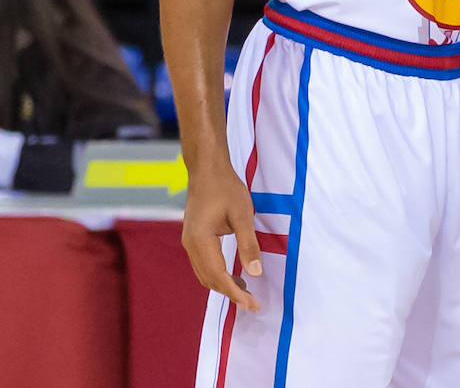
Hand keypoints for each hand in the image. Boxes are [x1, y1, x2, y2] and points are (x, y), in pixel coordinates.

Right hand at [182, 159, 261, 311]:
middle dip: (230, 293)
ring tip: (246, 293)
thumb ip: (248, 244)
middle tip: (252, 304)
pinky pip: (204, 264)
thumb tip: (255, 273)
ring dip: (223, 285)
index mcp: (200, 241)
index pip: (218, 276)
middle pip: (209, 279)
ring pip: (204, 273)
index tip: (252, 304)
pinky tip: (233, 275)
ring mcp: (189, 242)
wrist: (207, 169)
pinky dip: (217, 274)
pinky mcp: (193, 238)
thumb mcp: (243, 214)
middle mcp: (190, 245)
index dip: (235, 293)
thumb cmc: (226, 188)